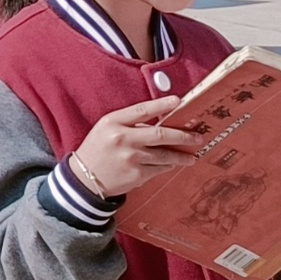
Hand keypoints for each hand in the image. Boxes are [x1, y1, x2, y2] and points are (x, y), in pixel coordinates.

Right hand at [61, 93, 204, 201]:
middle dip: (182, 136)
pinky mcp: (136, 175)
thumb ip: (130, 123)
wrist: (84, 178)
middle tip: (197, 137)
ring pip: (164, 155)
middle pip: (160, 134)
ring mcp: (131, 158)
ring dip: (181, 156)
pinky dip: (167, 166)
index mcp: (113, 122)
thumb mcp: (106, 128)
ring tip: (191, 156)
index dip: (162, 104)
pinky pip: (159, 169)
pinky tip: (172, 165)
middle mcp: (122, 139)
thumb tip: (162, 122)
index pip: (142, 110)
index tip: (179, 101)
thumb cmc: (97, 149)